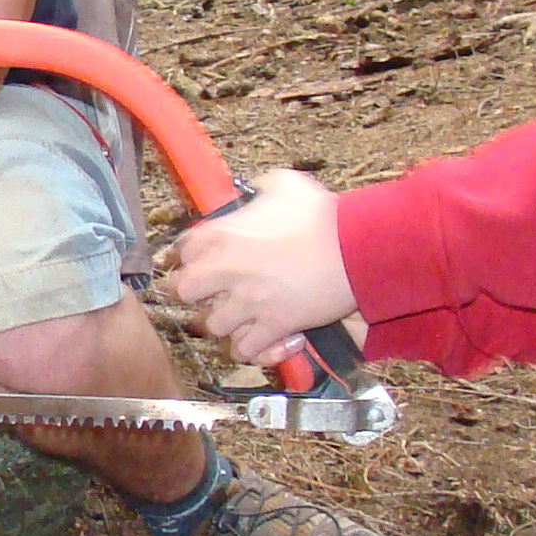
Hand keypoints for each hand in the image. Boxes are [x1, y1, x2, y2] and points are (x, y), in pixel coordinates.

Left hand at [159, 168, 357, 367]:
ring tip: (246, 318)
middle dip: (196, 294)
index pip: (180, 251)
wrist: (356, 246)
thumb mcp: (285, 185)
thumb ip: (260, 188)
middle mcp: (224, 270)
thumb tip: (255, 192)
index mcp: (219, 234)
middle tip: (216, 293)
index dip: (190, 259)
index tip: (202, 263)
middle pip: (181, 292)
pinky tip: (267, 338)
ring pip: (212, 326)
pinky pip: (244, 351)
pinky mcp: (271, 327)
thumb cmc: (322, 214)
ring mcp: (246, 302)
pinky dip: (253, 350)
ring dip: (228, 323)